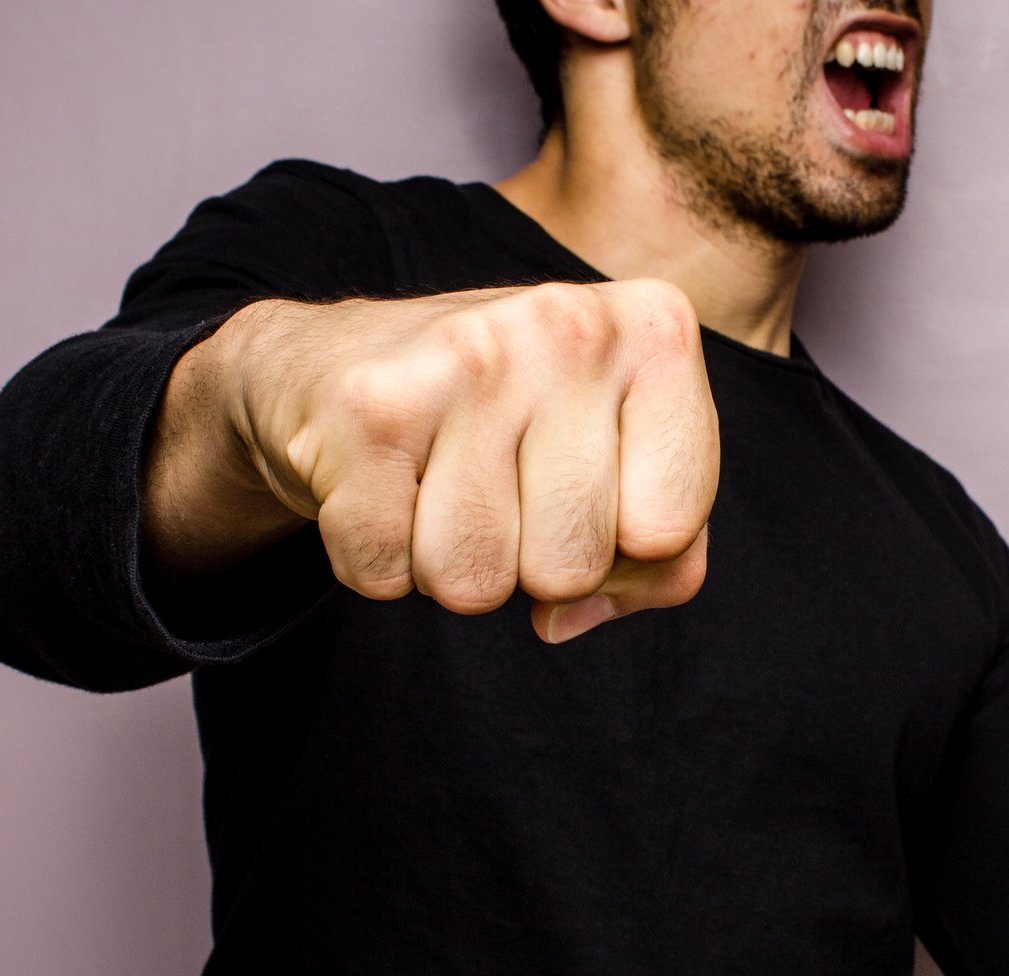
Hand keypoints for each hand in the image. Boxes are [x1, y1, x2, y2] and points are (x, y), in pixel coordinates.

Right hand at [220, 279, 720, 643]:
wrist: (336, 358)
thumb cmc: (509, 424)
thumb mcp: (619, 464)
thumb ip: (663, 556)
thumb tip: (566, 619)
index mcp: (654, 331)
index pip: (672, 528)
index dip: (624, 551)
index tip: (583, 494)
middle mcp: (568, 323)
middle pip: (573, 565)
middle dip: (532, 565)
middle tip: (500, 491)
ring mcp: (467, 356)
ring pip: (476, 582)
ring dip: (451, 568)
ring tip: (440, 487)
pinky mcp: (371, 406)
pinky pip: (387, 573)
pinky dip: (379, 561)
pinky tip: (383, 486)